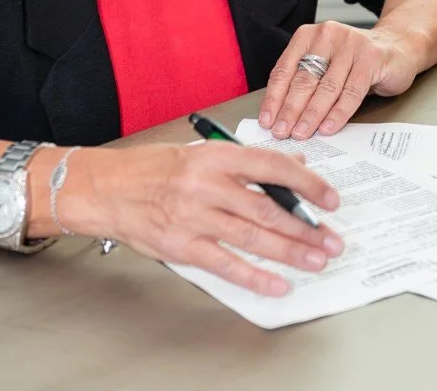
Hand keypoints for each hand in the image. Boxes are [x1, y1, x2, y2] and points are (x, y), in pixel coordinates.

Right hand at [64, 142, 343, 296]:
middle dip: (305, 226)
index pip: (271, 165)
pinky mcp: (181, 245)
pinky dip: (255, 275)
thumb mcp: (199, 153)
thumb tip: (291, 168)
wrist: (105, 188)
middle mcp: (206, 184)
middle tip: (331, 239)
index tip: (329, 197)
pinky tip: (277, 283)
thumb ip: (244, 161)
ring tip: (315, 260)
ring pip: (252, 236)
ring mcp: (193, 216)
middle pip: (266, 207)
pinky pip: (226, 263)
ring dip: (289, 251)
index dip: (306, 183)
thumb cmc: (151, 169)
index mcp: (214, 155)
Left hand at [258, 21, 420, 140]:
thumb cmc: (354, 61)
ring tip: (301, 133)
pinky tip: (328, 127)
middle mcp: (327, 36)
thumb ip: (305, 82)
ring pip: (326, 87)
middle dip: (290, 110)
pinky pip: (351, 92)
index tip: (267, 120)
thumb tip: (280, 115)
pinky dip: (338, 113)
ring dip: (311, 115)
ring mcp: (350, 45)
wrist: (397, 47)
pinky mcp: (371, 58)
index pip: (284, 70)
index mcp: (308, 36)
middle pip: (303, 79)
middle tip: (281, 132)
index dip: (274, 97)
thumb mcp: (325, 64)